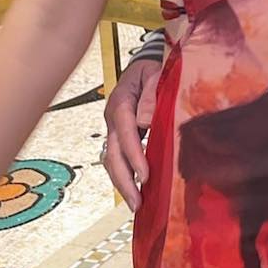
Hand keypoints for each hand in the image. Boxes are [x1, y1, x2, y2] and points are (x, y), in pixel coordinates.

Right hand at [104, 55, 160, 209]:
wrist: (145, 63)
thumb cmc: (153, 68)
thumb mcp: (155, 74)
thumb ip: (151, 95)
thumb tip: (144, 121)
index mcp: (121, 102)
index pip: (126, 133)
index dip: (134, 156)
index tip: (146, 176)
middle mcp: (112, 118)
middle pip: (113, 154)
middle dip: (124, 180)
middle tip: (137, 203)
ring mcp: (114, 128)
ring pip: (111, 160)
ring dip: (122, 183)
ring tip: (136, 204)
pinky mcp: (120, 135)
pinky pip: (118, 158)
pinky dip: (125, 175)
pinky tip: (135, 190)